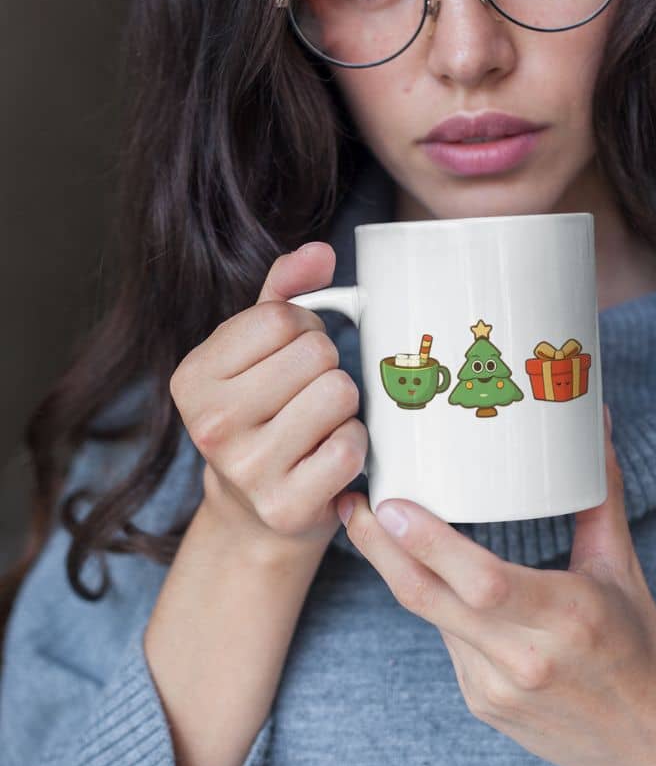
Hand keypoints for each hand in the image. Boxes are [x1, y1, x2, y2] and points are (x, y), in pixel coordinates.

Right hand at [170, 240, 367, 556]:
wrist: (254, 514)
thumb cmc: (261, 414)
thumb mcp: (254, 349)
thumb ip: (284, 291)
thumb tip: (321, 252)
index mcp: (192, 377)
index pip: (282, 318)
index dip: (305, 328)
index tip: (292, 357)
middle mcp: (211, 424)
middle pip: (316, 353)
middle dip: (326, 367)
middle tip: (308, 395)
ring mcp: (247, 470)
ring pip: (339, 393)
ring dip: (344, 406)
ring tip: (319, 424)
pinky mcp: (286, 506)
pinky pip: (351, 446)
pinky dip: (354, 446)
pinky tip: (329, 455)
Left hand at [335, 406, 655, 765]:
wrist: (652, 745)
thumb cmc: (640, 646)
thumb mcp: (622, 567)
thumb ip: (600, 494)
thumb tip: (599, 422)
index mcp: (567, 616)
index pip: (483, 582)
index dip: (429, 545)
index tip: (389, 504)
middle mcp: (525, 657)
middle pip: (430, 599)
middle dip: (380, 549)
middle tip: (351, 503)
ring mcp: (496, 688)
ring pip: (430, 617)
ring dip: (399, 570)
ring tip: (371, 523)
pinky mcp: (481, 704)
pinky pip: (445, 641)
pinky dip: (434, 603)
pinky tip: (427, 573)